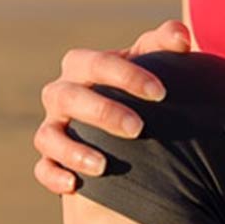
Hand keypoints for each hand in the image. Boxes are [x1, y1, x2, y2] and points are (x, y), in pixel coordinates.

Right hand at [33, 20, 192, 194]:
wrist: (121, 121)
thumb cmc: (135, 87)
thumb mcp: (149, 62)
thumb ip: (165, 44)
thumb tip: (182, 38)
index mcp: (81, 67)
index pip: (97, 65)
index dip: (126, 76)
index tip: (160, 93)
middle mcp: (60, 96)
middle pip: (69, 98)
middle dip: (102, 112)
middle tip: (138, 129)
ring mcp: (52, 128)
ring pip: (49, 137)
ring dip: (73, 150)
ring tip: (103, 165)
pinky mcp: (50, 159)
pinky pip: (43, 169)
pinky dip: (54, 176)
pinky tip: (74, 185)